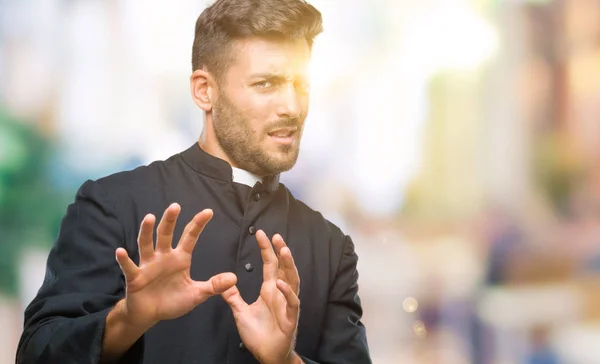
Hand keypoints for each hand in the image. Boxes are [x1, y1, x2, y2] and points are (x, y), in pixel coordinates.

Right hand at [115, 203, 236, 327]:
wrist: (150, 315)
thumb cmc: (172, 301)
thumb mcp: (196, 294)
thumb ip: (214, 286)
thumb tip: (234, 278)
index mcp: (180, 258)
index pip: (190, 237)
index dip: (198, 224)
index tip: (208, 211)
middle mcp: (163, 257)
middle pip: (166, 234)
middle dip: (170, 220)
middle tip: (175, 206)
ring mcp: (148, 265)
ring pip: (146, 244)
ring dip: (147, 231)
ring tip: (150, 218)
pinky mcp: (135, 277)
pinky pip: (129, 267)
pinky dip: (124, 259)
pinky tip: (120, 251)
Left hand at [222, 230, 300, 363]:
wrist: (268, 355)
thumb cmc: (258, 335)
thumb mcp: (241, 313)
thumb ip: (234, 298)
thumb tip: (224, 284)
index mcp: (269, 291)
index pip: (269, 265)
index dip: (266, 249)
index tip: (261, 233)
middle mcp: (280, 294)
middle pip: (283, 268)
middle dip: (280, 251)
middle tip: (275, 236)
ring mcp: (287, 304)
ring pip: (293, 280)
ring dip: (288, 265)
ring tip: (283, 251)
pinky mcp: (291, 318)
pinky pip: (292, 302)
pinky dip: (287, 292)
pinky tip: (279, 283)